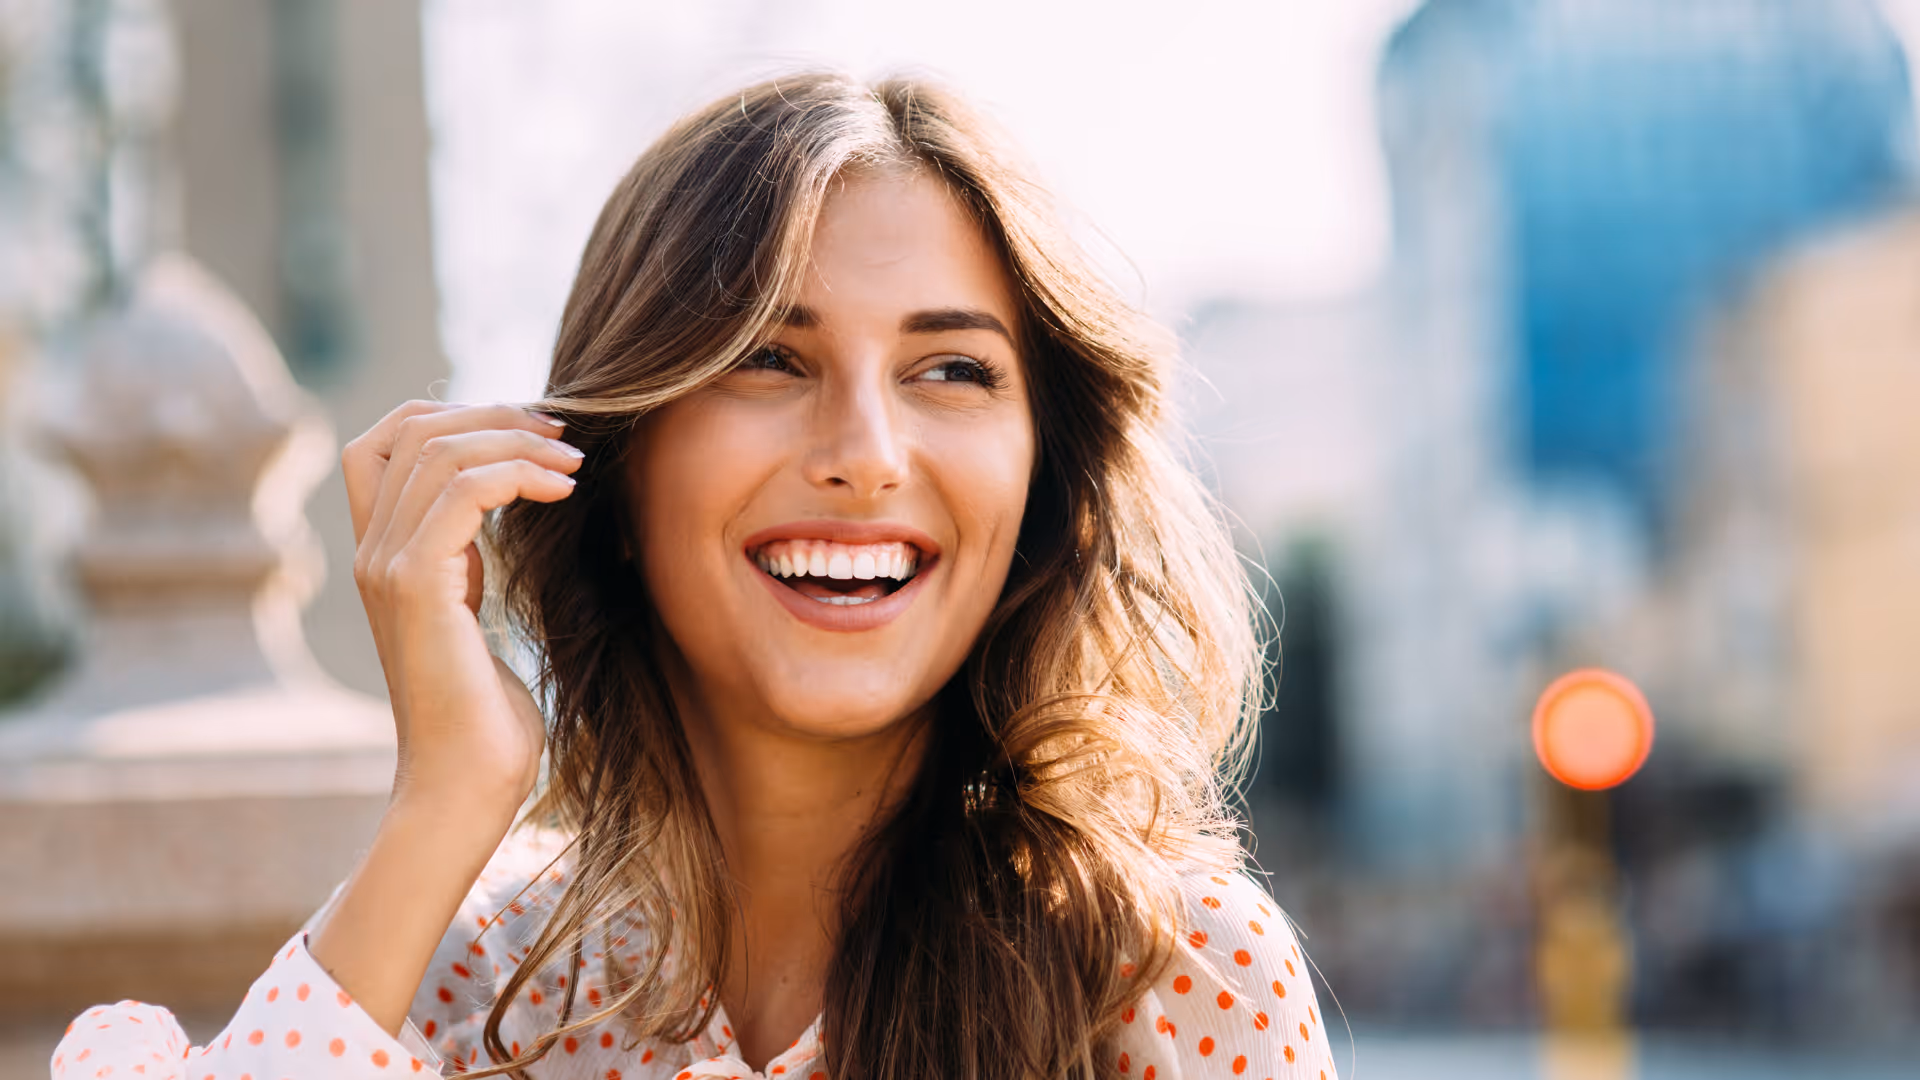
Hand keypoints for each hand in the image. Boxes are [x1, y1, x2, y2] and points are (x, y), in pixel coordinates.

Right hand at [342, 401, 581, 814]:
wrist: (465, 788)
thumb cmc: (485, 720)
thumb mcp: (474, 616)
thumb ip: (469, 563)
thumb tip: (510, 507)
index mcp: (383, 554)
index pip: (384, 439)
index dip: (454, 413)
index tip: (532, 430)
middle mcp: (372, 552)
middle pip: (410, 428)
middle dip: (494, 413)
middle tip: (564, 432)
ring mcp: (386, 566)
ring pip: (438, 449)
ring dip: (517, 439)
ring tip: (575, 461)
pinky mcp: (415, 586)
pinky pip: (462, 491)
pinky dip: (517, 473)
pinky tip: (564, 489)